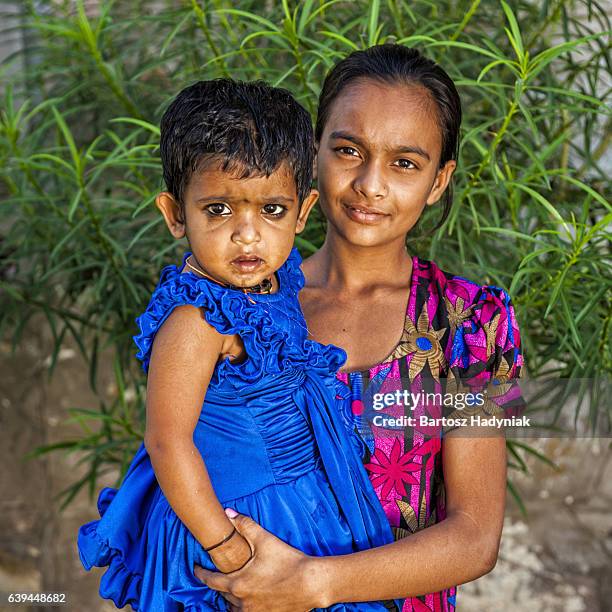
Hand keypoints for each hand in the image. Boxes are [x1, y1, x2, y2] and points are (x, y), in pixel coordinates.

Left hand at [194, 509, 326, 610]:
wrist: (311, 584)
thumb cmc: (288, 562)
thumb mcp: (265, 540)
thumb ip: (245, 525)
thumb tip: (228, 513)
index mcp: (238, 584)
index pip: (211, 580)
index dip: (201, 573)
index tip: (196, 568)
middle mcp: (242, 602)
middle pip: (222, 594)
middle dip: (218, 584)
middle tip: (217, 574)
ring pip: (233, 608)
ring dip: (230, 599)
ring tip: (232, 588)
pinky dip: (243, 608)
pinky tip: (248, 600)